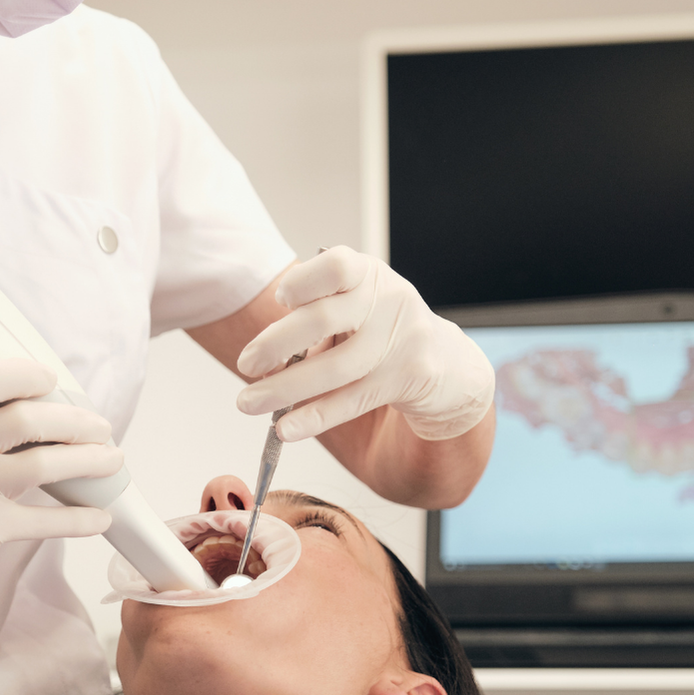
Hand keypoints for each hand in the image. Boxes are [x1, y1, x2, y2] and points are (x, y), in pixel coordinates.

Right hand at [0, 359, 122, 656]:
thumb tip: (49, 408)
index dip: (26, 374)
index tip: (54, 380)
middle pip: (27, 419)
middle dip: (77, 421)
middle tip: (102, 427)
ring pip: (43, 464)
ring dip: (89, 461)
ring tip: (113, 460)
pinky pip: (43, 520)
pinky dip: (79, 519)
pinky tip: (101, 517)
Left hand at [235, 247, 493, 442]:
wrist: (448, 363)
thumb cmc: (382, 329)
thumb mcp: (358, 304)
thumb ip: (316, 316)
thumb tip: (263, 356)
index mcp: (368, 274)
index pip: (335, 266)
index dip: (302, 283)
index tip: (280, 301)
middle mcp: (387, 300)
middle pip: (323, 320)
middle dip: (276, 344)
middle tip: (245, 363)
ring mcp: (401, 340)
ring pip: (334, 369)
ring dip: (284, 389)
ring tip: (248, 402)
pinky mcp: (409, 378)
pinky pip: (352, 401)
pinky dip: (314, 417)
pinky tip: (285, 428)